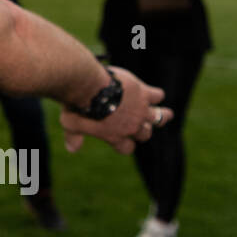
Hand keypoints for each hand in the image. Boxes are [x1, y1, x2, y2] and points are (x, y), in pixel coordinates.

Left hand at [58, 66, 172, 154]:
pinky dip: (156, 94)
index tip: (122, 138)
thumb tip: (71, 149)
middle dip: (142, 129)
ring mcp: (140, 110)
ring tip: (166, 114)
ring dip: (162, 115)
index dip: (125, 144)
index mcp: (115, 136)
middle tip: (137, 122)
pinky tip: (152, 92)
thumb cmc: (76, 106)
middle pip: (145, 134)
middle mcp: (131, 126)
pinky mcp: (143, 93)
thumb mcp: (70, 124)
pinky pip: (158, 95)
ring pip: (161, 117)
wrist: (87, 87)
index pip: (127, 148)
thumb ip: (73, 137)